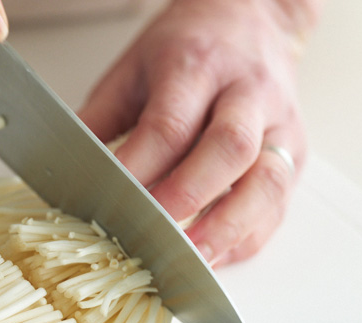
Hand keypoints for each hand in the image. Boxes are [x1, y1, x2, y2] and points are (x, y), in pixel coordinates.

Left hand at [79, 0, 319, 266]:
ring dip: (229, 228)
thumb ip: (100, 118)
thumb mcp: (133, 69)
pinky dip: (248, 236)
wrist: (254, 18)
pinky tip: (218, 254)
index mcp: (197, 65)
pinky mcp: (296, 152)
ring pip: (267, 181)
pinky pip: (279, 203)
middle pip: (228, 149)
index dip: (138, 169)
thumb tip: (65, 170)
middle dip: (187, 199)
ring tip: (193, 259)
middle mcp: (247, 92)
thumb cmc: (189, 46)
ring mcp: (279, 123)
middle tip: (151, 235)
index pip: (168, 125)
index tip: (108, 201)